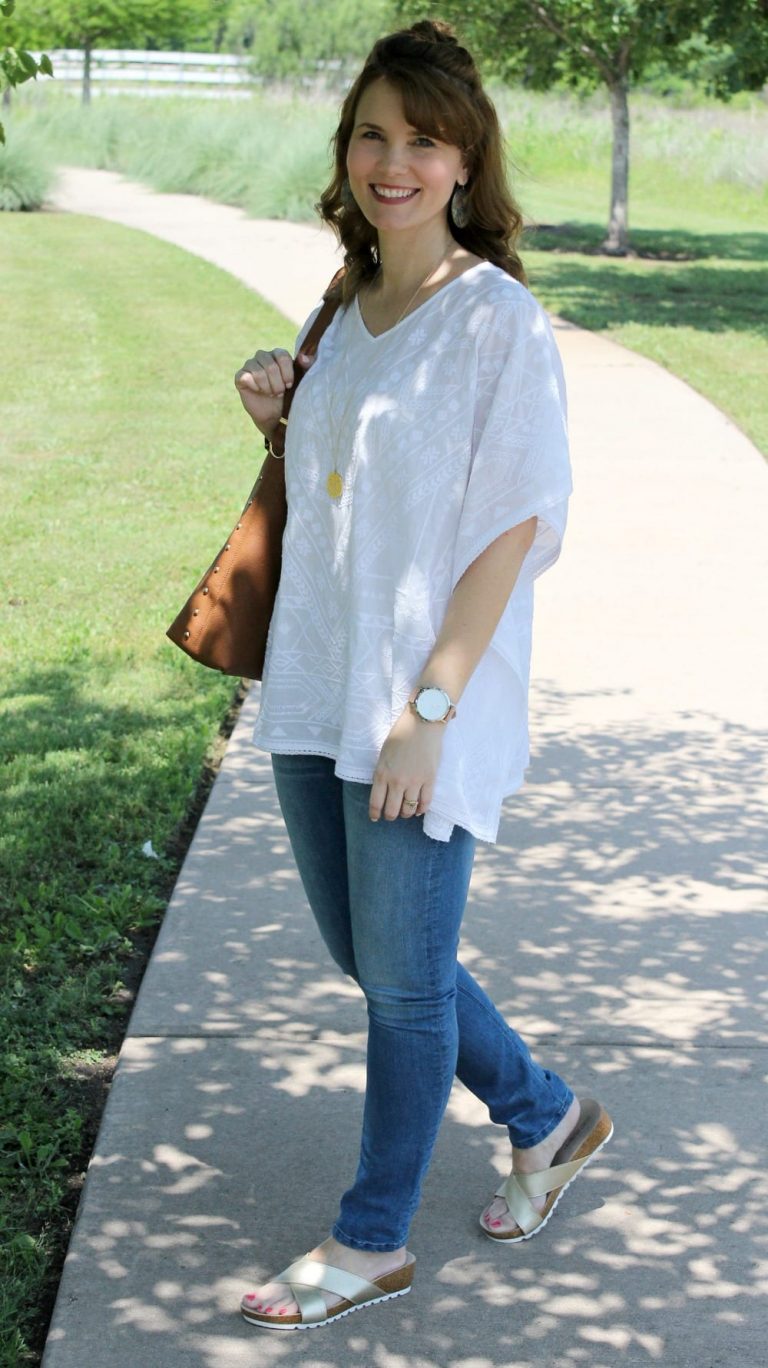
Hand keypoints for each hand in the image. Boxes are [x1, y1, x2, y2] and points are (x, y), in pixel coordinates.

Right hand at [234, 347, 314, 436]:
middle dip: (277, 384)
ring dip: (267, 387)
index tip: (289, 385)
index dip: (287, 373)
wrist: (274, 413)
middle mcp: (263, 355)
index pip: (282, 356)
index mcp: (278, 354)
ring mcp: (250, 364)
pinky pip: (246, 378)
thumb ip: (306, 367)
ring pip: (258, 372)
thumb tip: (304, 357)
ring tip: (270, 393)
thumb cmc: (288, 395)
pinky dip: (255, 388)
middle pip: (270, 365)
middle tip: (279, 392)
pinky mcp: (240, 376)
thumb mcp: (300, 382)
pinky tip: (258, 392)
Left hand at [369, 706, 446, 822]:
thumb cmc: (401, 735)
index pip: (376, 803)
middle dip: (390, 816)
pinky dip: (421, 809)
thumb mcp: (383, 755)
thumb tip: (384, 791)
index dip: (375, 814)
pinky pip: (425, 803)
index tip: (375, 817)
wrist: (422, 723)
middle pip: (392, 811)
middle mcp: (396, 781)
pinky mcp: (429, 779)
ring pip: (408, 809)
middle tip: (392, 815)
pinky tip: (418, 809)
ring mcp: (414, 782)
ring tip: (406, 811)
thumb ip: (382, 773)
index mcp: (381, 774)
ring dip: (406, 814)